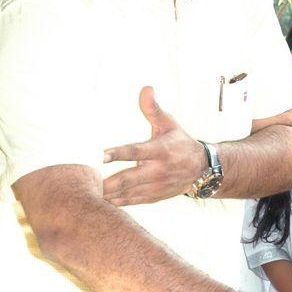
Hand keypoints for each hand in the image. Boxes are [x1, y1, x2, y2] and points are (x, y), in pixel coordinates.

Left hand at [101, 87, 206, 205]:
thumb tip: (146, 89)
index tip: (102, 155)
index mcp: (160, 150)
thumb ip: (153, 109)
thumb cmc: (180, 142)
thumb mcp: (169, 123)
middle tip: (90, 181)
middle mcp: (158, 170)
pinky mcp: (156, 196)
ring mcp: (157, 186)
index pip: (136, 151)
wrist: (201, 169)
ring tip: (92, 192)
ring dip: (110, 194)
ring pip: (130, 192)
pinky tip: (105, 200)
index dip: (119, 153)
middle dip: (109, 182)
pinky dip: (120, 202)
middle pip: (129, 178)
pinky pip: (135, 201)